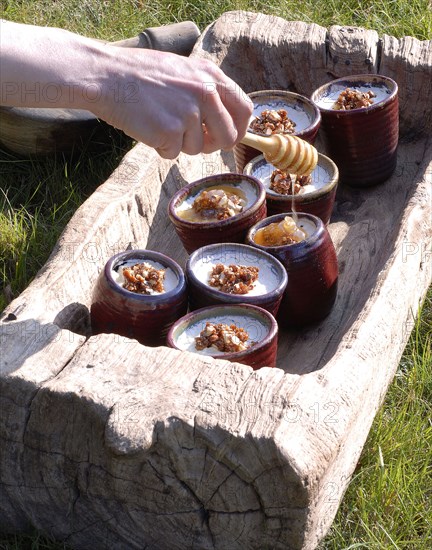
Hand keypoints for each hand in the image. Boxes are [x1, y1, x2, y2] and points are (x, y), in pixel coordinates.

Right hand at [95, 48, 252, 157]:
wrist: (106, 76)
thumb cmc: (140, 75)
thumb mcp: (183, 71)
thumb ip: (206, 91)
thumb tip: (224, 120)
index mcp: (211, 76)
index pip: (244, 109)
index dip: (239, 129)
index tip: (230, 138)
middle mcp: (205, 93)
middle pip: (227, 137)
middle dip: (214, 145)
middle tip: (197, 142)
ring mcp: (188, 113)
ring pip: (197, 148)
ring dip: (179, 144)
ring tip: (159, 122)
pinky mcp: (170, 131)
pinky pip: (173, 153)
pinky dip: (161, 147)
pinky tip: (148, 128)